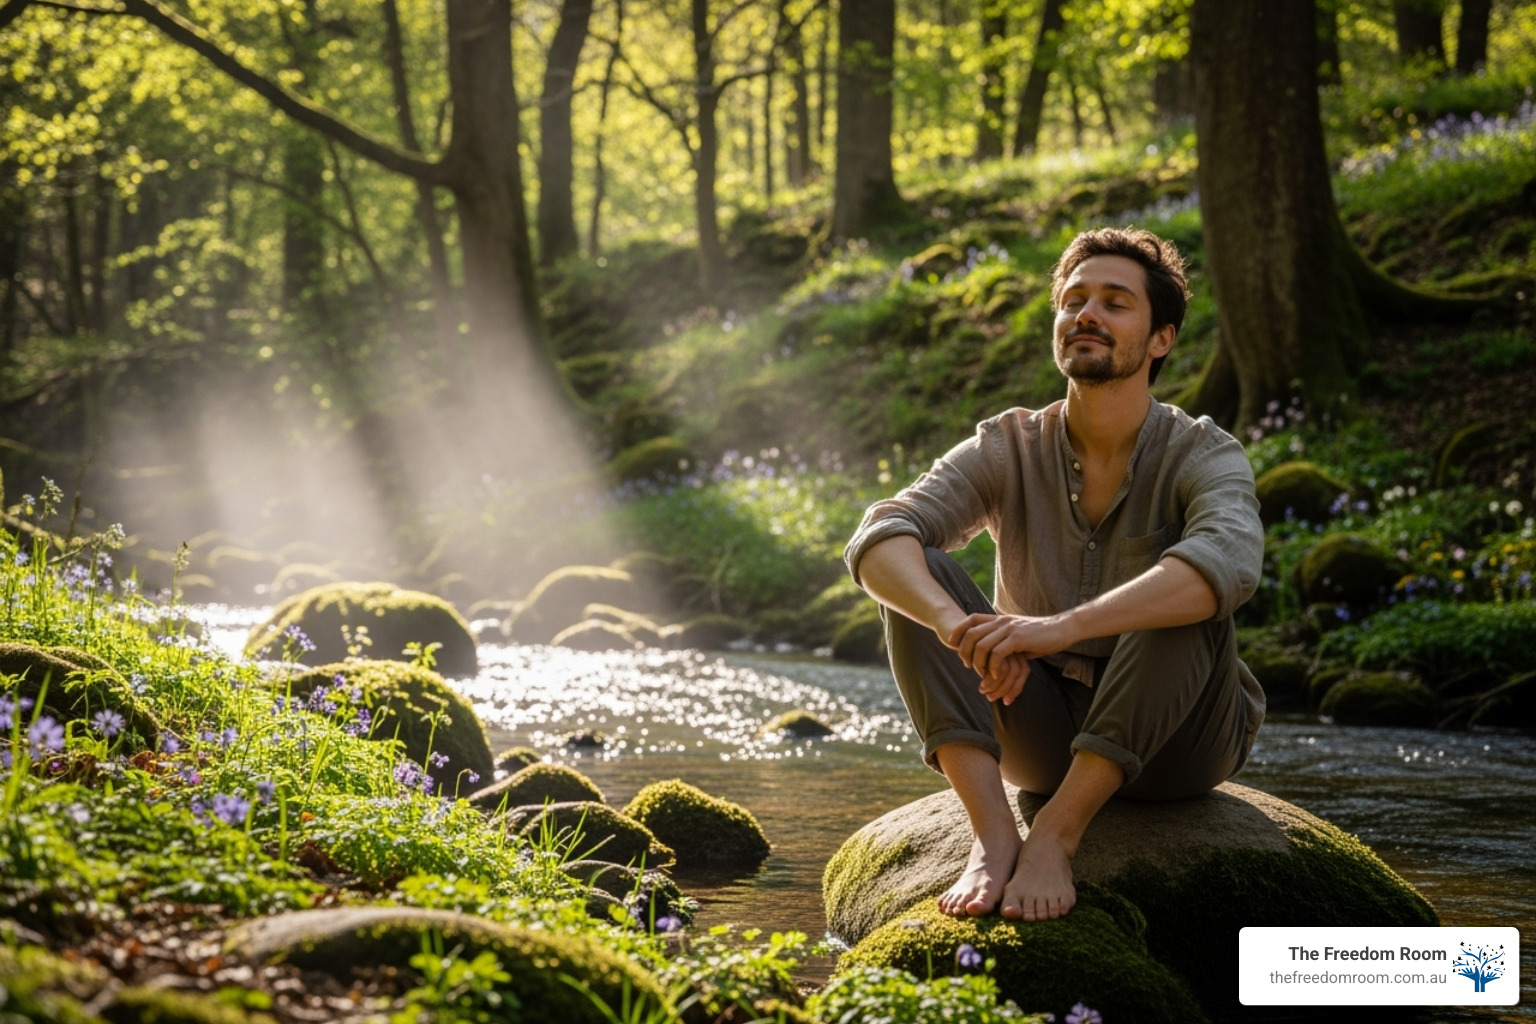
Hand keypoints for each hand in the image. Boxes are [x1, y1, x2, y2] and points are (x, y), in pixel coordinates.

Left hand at [946, 613, 1078, 694]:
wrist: (1063, 629)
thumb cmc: (1041, 635)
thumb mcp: (1018, 634)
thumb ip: (1004, 638)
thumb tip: (992, 651)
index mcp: (1000, 619)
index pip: (971, 619)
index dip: (958, 630)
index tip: (950, 643)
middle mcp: (1002, 621)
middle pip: (971, 633)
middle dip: (964, 651)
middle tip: (967, 666)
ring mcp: (1010, 628)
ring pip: (982, 645)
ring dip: (978, 662)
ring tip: (981, 674)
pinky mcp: (1019, 638)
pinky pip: (997, 653)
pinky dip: (993, 666)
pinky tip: (995, 674)